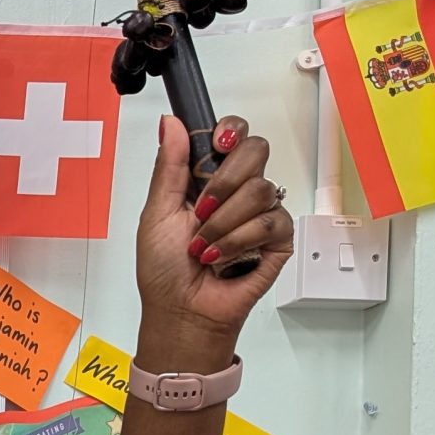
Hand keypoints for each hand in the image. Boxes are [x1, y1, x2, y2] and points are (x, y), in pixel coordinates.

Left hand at [134, 116, 293, 369]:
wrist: (180, 311)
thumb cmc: (164, 270)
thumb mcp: (156, 213)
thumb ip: (168, 166)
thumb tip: (170, 123)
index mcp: (209, 179)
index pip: (235, 135)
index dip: (231, 131)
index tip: (218, 143)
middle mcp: (238, 192)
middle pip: (256, 151)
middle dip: (224, 181)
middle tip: (201, 210)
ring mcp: (260, 213)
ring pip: (260, 189)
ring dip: (222, 223)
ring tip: (202, 246)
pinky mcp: (278, 239)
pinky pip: (271, 221)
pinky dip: (238, 242)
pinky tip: (221, 258)